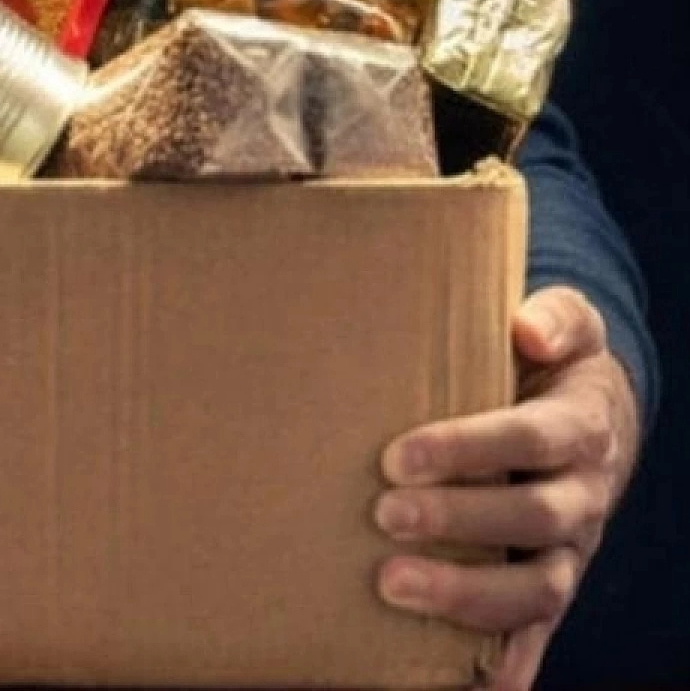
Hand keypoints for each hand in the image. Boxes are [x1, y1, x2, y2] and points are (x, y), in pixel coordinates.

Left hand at [373, 286, 639, 690]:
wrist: (590, 416)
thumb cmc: (549, 365)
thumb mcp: (566, 327)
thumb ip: (555, 317)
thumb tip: (527, 329)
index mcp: (580, 431)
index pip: (531, 441)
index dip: (469, 449)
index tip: (397, 456)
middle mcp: (580, 500)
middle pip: (532, 519)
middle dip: (457, 521)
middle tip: (383, 514)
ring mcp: (566, 555)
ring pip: (534, 590)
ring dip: (465, 595)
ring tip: (391, 586)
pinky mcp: (544, 592)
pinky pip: (533, 639)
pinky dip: (507, 672)